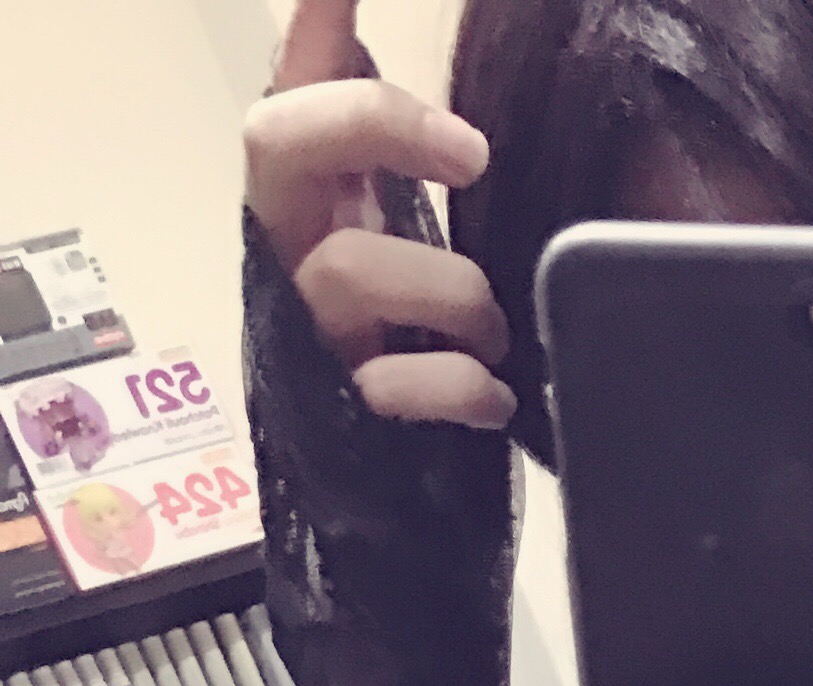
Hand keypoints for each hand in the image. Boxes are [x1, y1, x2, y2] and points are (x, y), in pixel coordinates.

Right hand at [244, 0, 513, 429]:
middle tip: (474, 154)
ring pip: (346, 269)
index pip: (299, 77)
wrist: (390, 474)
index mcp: (315, 184)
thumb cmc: (415, 332)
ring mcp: (308, 320)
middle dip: (374, 124)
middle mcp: (292, 238)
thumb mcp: (414, 225)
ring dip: (451, 292)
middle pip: (277, 138)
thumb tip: (395, 44)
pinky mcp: (340, 403)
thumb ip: (407, 150)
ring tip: (496, 331)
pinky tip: (493, 395)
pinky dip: (453, 385)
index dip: (315, 16)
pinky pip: (386, 384)